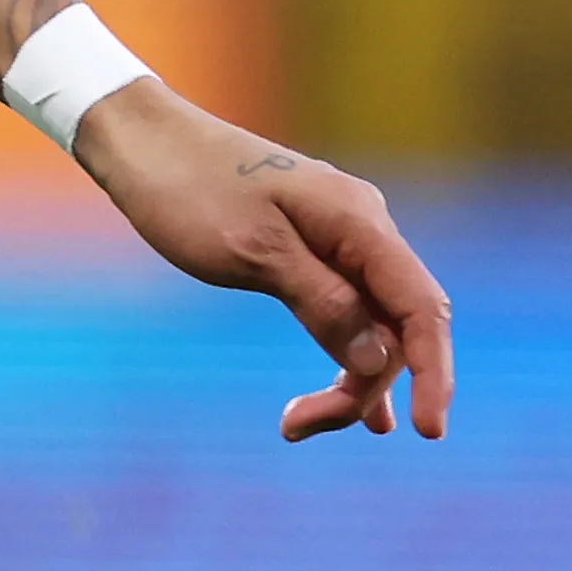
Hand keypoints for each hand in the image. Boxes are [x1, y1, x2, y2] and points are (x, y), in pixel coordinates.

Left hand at [73, 77, 453, 440]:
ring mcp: (336, 234)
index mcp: (358, 220)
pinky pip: (344, 306)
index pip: (423, 308)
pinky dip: (340, 350)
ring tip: (300, 424)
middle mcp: (360, 226)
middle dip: (361, 385)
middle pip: (394, 325)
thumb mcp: (252, 252)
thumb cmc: (186, 188)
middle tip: (296, 425)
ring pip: (369, 321)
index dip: (434, 373)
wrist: (137, 137)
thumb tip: (383, 360)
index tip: (427, 433)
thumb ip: (324, 303)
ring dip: (347, 376)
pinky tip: (345, 390)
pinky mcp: (308, 245)